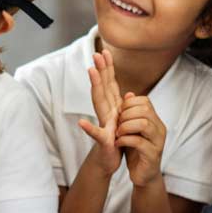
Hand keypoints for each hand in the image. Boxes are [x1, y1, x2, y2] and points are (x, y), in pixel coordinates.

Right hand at [77, 50, 123, 178]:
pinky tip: (81, 122)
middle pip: (102, 88)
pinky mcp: (103, 140)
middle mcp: (106, 112)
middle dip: (100, 70)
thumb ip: (123, 107)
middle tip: (96, 53)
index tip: (106, 52)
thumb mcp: (123, 121)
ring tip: (91, 72)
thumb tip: (130, 93)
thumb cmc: (115, 140)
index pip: (110, 84)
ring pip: (99, 103)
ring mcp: (103, 124)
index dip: (108, 68)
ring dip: (95, 87)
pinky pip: (96, 133)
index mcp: (112, 107)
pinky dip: (88, 128)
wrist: (108, 161)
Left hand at [115, 93, 164, 186]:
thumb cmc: (136, 150)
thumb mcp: (131, 129)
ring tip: (118, 134)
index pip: (145, 101)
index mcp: (155, 120)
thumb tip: (129, 94)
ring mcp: (158, 142)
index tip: (119, 113)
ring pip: (143, 124)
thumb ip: (130, 113)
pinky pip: (139, 142)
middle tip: (117, 125)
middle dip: (126, 115)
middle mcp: (159, 129)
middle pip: (144, 110)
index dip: (128, 104)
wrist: (142, 174)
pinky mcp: (152, 155)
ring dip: (125, 127)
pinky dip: (125, 140)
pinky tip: (118, 143)